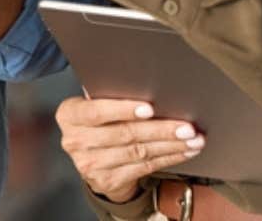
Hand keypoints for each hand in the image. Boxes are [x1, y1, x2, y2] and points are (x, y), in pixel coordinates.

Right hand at [55, 96, 204, 203]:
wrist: (92, 156)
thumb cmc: (99, 118)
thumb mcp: (95, 102)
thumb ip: (109, 93)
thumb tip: (147, 81)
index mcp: (69, 115)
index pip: (96, 111)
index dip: (123, 110)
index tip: (149, 108)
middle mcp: (75, 141)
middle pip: (124, 134)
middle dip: (159, 129)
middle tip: (185, 126)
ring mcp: (91, 164)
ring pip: (138, 152)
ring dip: (170, 145)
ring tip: (192, 138)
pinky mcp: (108, 180)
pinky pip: (144, 167)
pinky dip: (168, 158)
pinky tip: (183, 151)